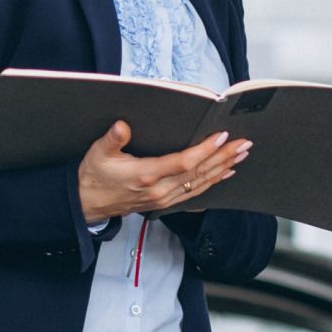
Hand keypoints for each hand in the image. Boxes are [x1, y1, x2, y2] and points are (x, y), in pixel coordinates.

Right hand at [77, 122, 249, 222]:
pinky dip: (212, 183)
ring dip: (223, 169)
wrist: (87, 204)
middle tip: (244, 144)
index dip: (205, 150)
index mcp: (146, 176)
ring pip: (201, 184)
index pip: (183, 162)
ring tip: (241, 155)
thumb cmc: (93, 177)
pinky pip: (195, 193)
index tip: (221, 136)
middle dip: (224, 157)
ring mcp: (164, 199)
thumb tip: (122, 126)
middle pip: (199, 173)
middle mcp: (159, 190)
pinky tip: (225, 174)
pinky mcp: (165, 203)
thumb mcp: (97, 154)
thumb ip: (111, 140)